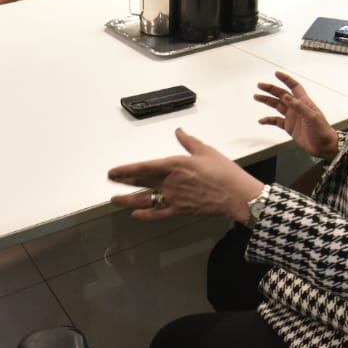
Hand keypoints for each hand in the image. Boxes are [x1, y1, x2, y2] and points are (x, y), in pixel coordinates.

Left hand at [107, 128, 263, 222]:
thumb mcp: (206, 151)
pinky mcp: (181, 210)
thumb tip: (178, 131)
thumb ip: (189, 141)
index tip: (114, 171)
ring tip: (115, 200)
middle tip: (111, 180)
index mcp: (175, 164)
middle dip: (124, 181)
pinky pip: (159, 214)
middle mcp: (171, 182)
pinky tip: (135, 215)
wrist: (237, 195)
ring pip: (146, 200)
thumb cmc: (224, 171)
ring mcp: (174, 198)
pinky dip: (146, 215)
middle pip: (141, 182)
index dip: (126, 170)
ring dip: (128, 200)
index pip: (144, 167)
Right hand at [254, 71, 339, 159]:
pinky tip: (262, 120)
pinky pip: (276, 121)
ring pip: (277, 105)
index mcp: (304, 103)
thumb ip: (299, 106)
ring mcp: (292, 117)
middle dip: (271, 89)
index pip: (294, 87)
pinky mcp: (289, 127)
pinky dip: (268, 120)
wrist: (323, 146)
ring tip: (257, 97)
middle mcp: (297, 108)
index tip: (277, 74)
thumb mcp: (312, 117)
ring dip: (267, 101)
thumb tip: (286, 97)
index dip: (286, 79)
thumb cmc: (322, 131)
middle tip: (260, 86)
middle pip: (281, 94)